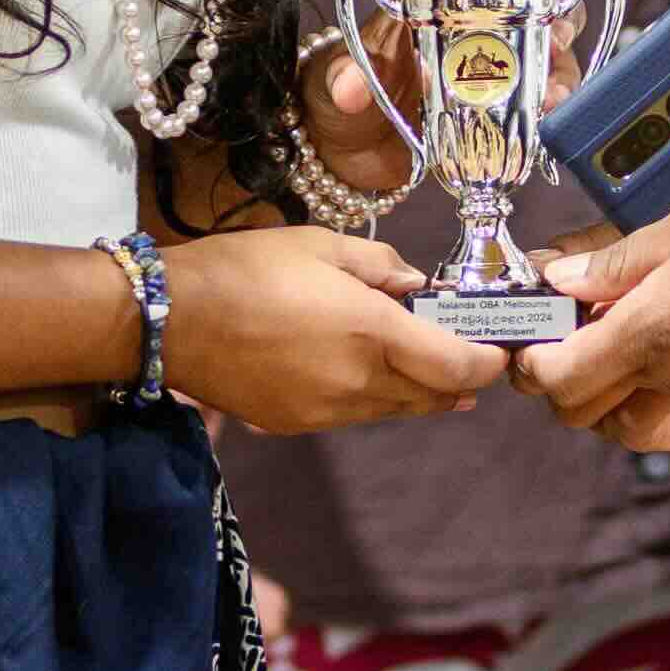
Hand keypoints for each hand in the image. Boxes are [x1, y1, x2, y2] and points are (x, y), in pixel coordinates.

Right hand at [168, 228, 501, 431]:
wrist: (171, 320)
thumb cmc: (246, 269)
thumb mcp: (321, 245)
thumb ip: (380, 266)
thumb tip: (415, 287)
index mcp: (372, 332)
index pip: (456, 365)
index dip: (487, 362)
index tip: (498, 351)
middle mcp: (359, 381)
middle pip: (433, 397)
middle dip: (460, 381)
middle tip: (474, 361)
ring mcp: (327, 411)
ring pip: (396, 411)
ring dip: (420, 394)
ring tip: (432, 375)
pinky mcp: (298, 425)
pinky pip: (355, 416)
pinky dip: (375, 400)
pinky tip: (369, 378)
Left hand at [298, 0, 577, 196]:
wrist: (343, 155)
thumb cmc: (337, 101)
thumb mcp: (335, 86)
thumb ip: (343, 80)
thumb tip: (348, 87)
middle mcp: (470, 28)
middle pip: (532, 11)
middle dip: (558, 24)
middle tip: (560, 48)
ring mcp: (487, 71)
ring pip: (543, 60)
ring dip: (558, 77)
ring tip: (552, 101)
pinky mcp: (496, 111)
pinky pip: (536, 103)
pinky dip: (549, 111)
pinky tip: (548, 125)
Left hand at [520, 193, 669, 449]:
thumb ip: (618, 259)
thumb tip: (557, 277)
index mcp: (659, 328)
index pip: (559, 377)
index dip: (535, 366)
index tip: (538, 345)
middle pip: (591, 414)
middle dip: (578, 385)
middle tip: (591, 343)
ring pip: (655, 413)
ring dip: (649, 384)